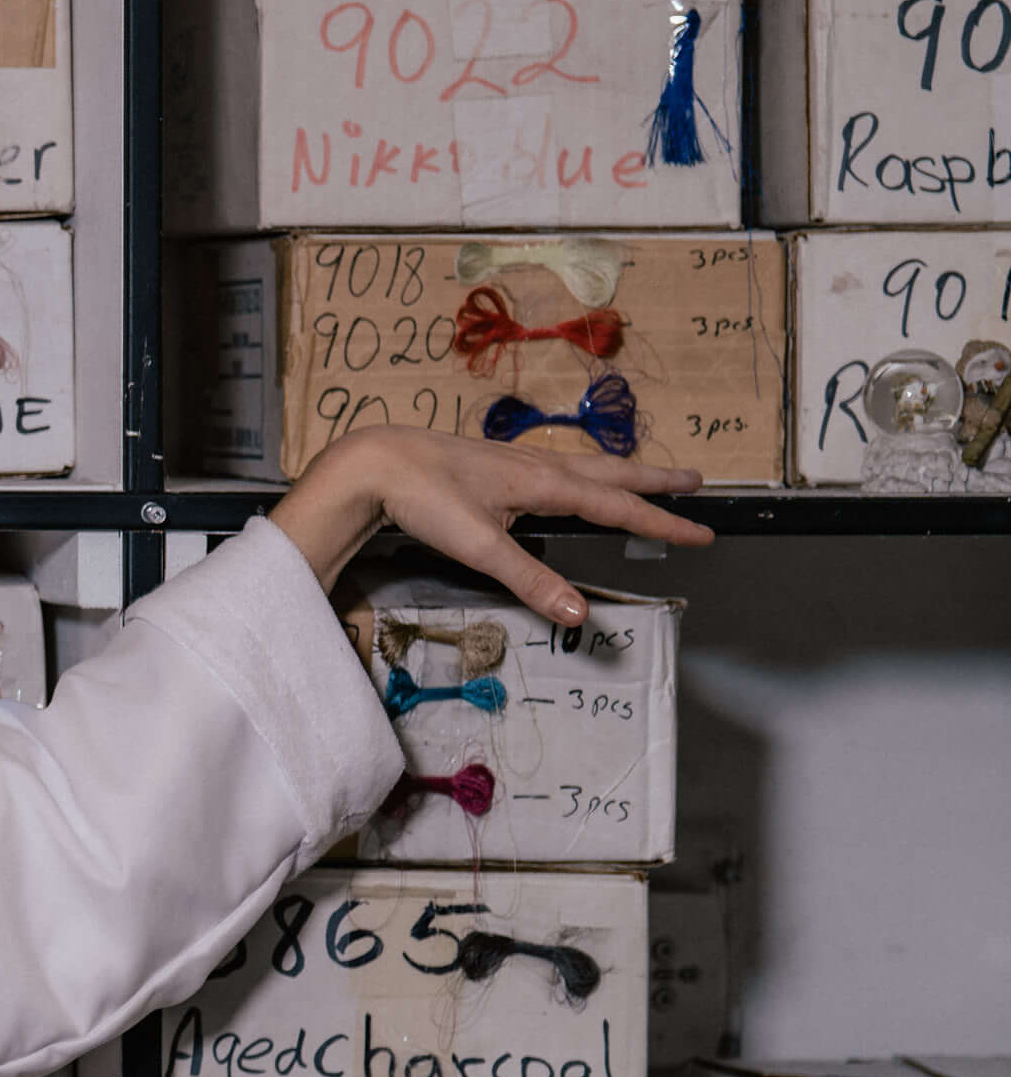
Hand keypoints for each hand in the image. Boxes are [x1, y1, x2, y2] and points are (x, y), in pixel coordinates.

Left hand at [267, 427, 713, 630]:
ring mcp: (514, 461)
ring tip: (646, 478)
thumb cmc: (424, 498)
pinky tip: (569, 479)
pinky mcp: (491, 463)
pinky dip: (582, 472)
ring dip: (621, 474)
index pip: (618, 508)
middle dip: (655, 483)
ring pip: (583, 466)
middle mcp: (537, 466)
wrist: (373, 462)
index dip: (662, 524)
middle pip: (611, 475)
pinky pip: (555, 466)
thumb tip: (580, 615)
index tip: (703, 533)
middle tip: (697, 482)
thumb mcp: (480, 546)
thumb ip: (532, 580)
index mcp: (545, 484)